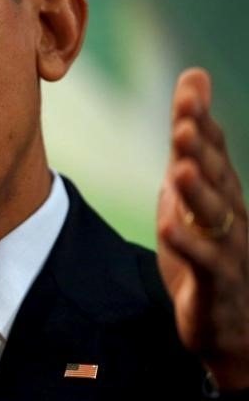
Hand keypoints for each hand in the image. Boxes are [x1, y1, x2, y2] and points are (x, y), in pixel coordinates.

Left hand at [157, 68, 248, 389]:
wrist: (228, 320)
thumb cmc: (206, 246)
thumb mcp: (190, 190)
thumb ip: (188, 143)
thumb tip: (193, 80)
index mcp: (221, 190)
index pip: (213, 149)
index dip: (201, 119)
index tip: (189, 87)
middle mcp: (230, 214)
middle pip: (217, 176)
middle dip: (202, 148)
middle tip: (186, 121)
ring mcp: (227, 248)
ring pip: (214, 217)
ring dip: (198, 192)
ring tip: (180, 170)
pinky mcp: (216, 282)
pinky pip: (203, 262)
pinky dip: (187, 245)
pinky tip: (169, 226)